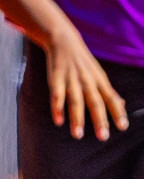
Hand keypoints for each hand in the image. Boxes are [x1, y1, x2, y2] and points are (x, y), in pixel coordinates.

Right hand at [46, 25, 128, 139]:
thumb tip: (121, 104)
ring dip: (77, 119)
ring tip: (78, 135)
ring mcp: (71, 80)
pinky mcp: (55, 78)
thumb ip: (108, 91)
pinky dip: (57, 108)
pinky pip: (57, 95)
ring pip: (76, 102)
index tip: (123, 127)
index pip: (112, 98)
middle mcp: (87, 81)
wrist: (64, 41)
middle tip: (103, 137)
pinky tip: (59, 122)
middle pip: (95, 103)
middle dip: (99, 120)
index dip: (117, 112)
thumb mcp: (99, 74)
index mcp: (99, 81)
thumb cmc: (83, 62)